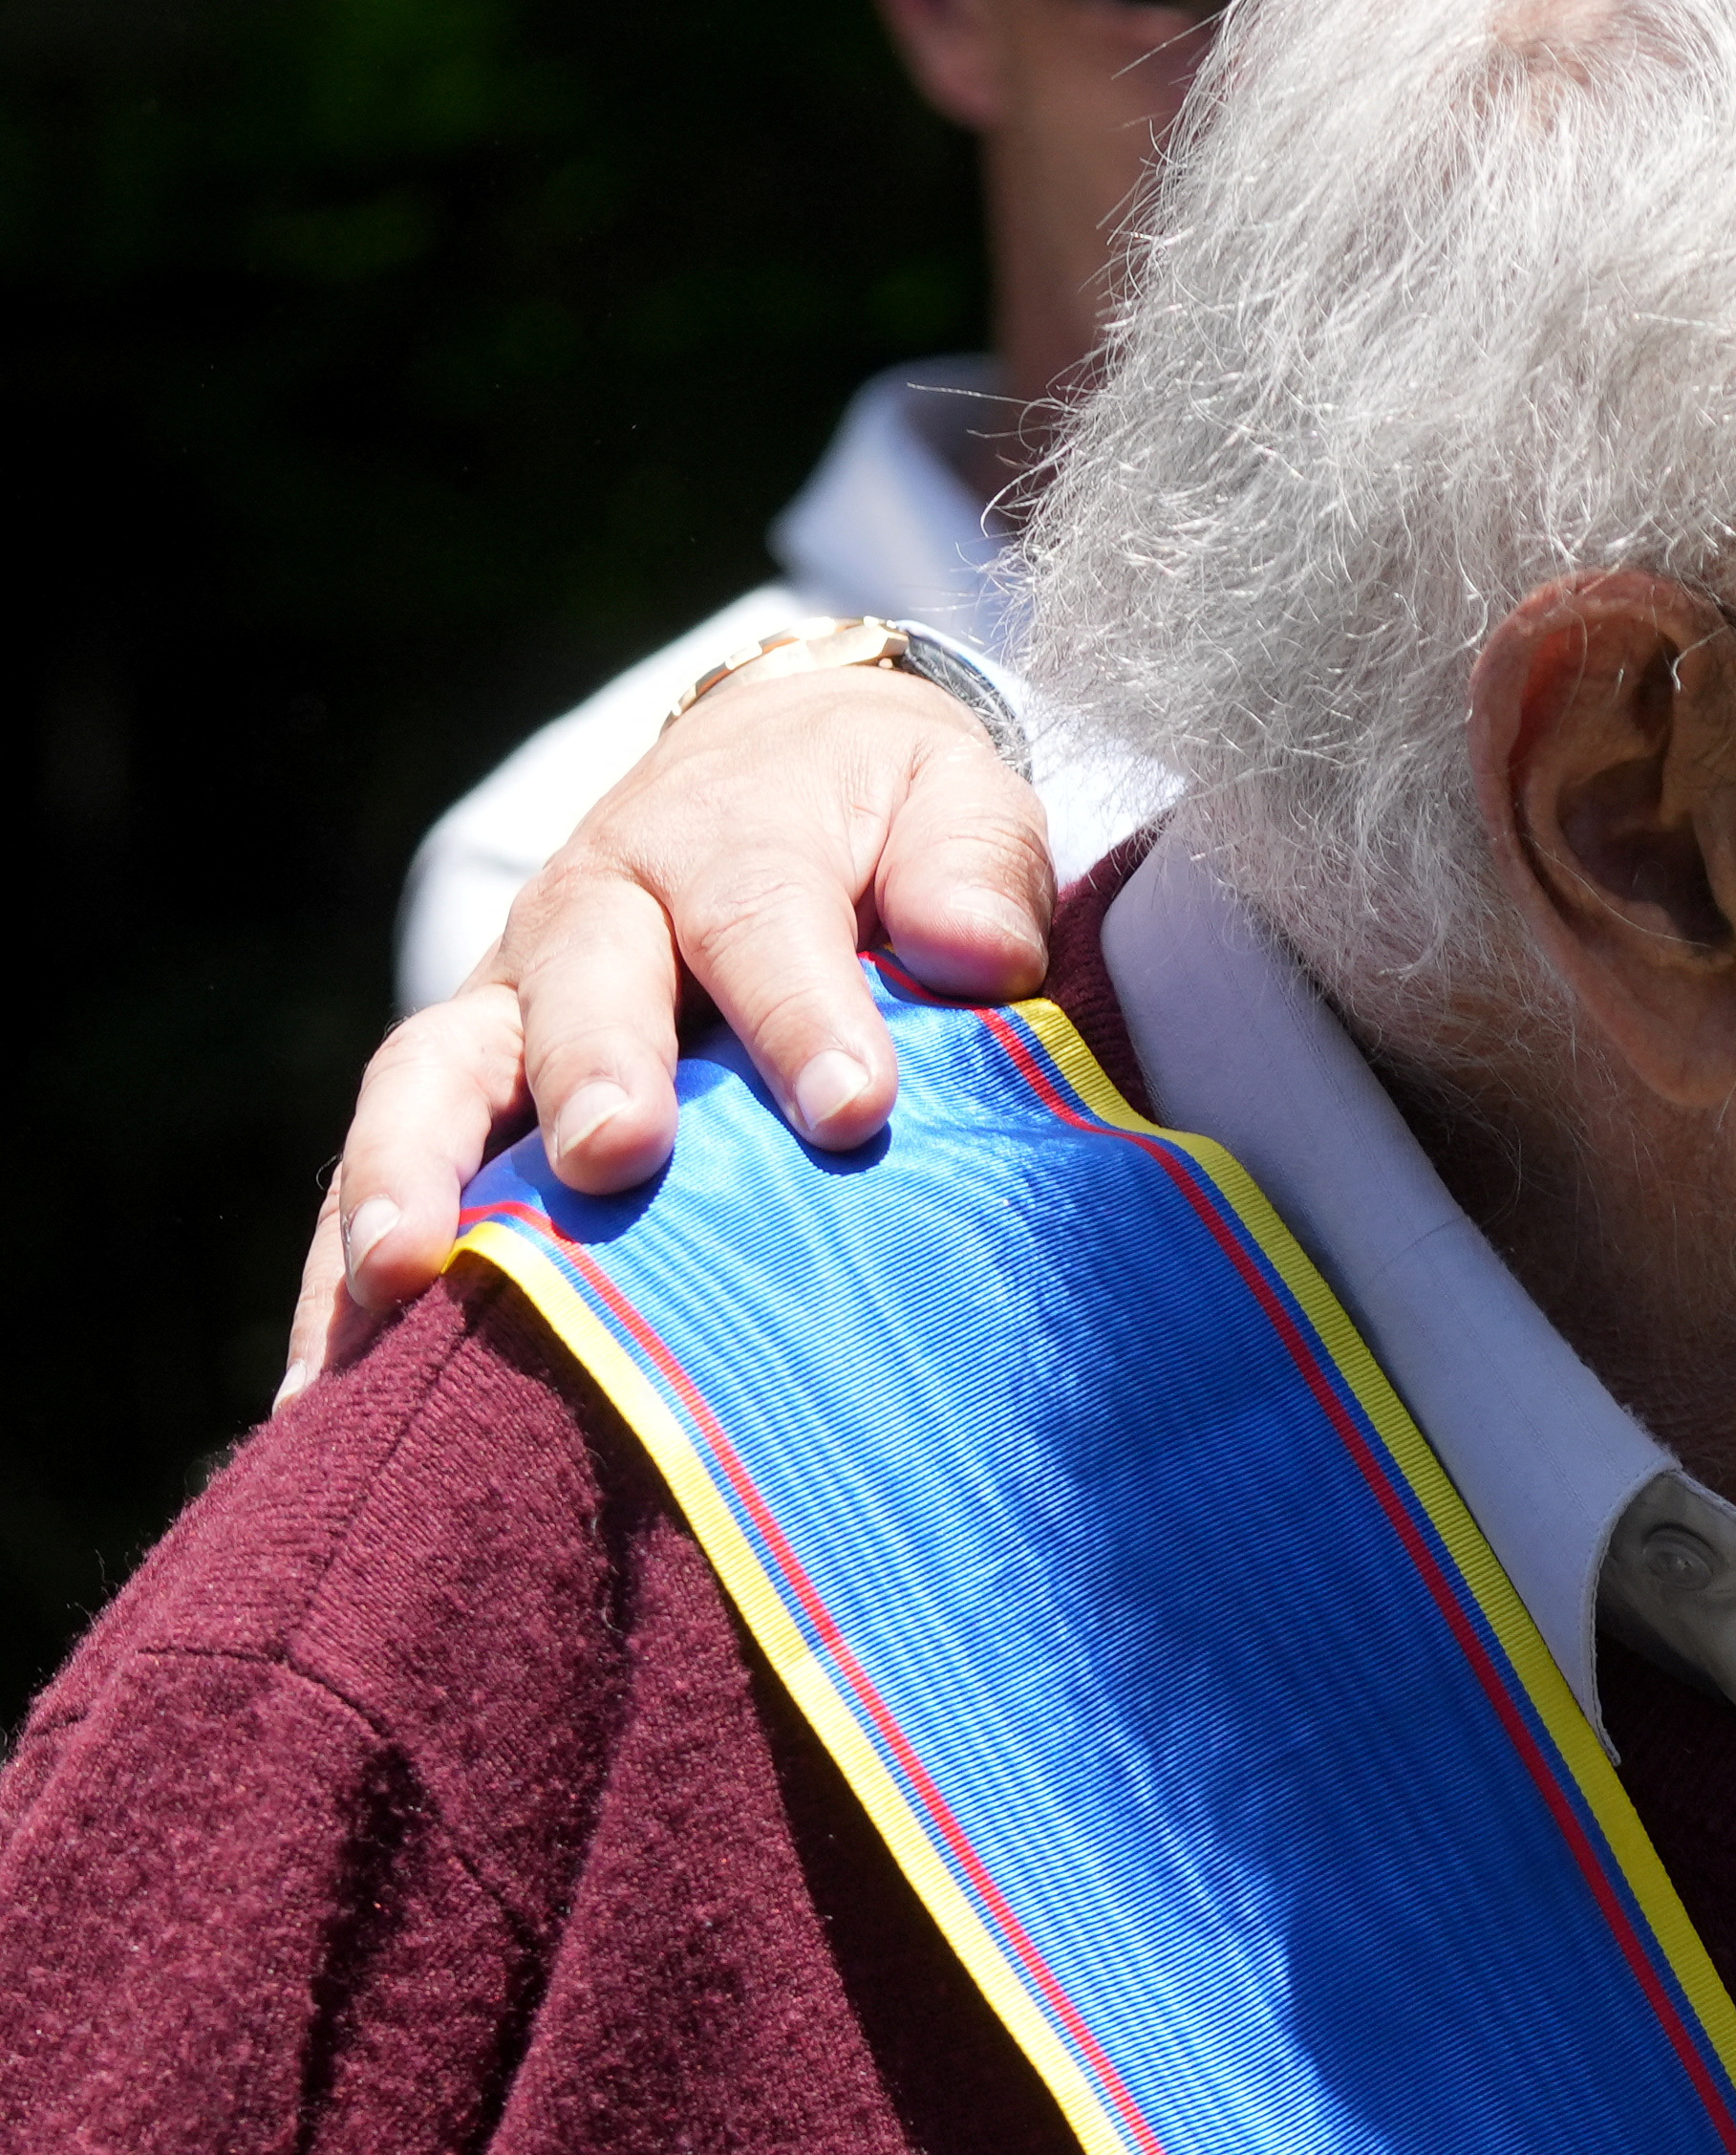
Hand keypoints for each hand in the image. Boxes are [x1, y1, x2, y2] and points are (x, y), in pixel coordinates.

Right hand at [282, 668, 1058, 1395]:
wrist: (780, 766)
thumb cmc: (882, 815)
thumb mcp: (952, 799)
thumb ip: (971, 869)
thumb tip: (983, 956)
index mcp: (728, 841)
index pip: (764, 920)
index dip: (802, 1009)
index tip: (850, 1104)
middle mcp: (596, 913)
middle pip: (580, 984)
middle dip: (594, 1069)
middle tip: (615, 1159)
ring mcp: (511, 1002)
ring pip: (437, 1074)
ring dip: (412, 1172)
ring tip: (405, 1277)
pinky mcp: (466, 1087)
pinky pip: (386, 1171)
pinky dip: (345, 1276)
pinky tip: (334, 1387)